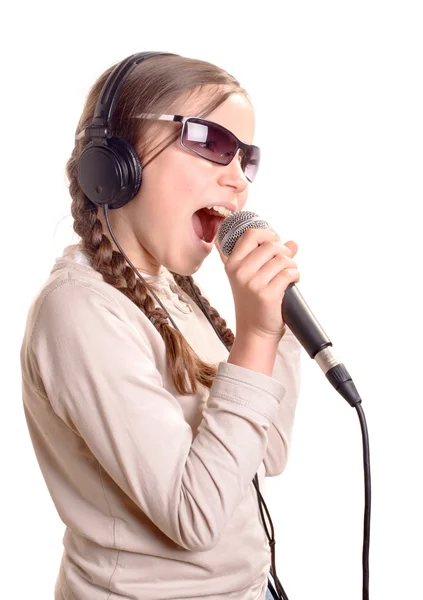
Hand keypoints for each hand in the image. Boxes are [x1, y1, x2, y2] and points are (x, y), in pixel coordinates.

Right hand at [216, 228, 298, 342]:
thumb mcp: (252, 278)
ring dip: (292, 264)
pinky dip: (295, 275)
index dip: (268, 234)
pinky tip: (293, 281)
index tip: (276, 241)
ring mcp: (253, 283)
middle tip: (286, 262)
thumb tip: (292, 243)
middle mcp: (240, 272)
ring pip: (282, 259)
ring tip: (290, 273)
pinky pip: (289, 273)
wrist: (254, 332)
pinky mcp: (267, 294)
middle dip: (284, 251)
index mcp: (232, 264)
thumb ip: (269, 257)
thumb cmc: (254, 304)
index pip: (250, 234)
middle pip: (270, 245)